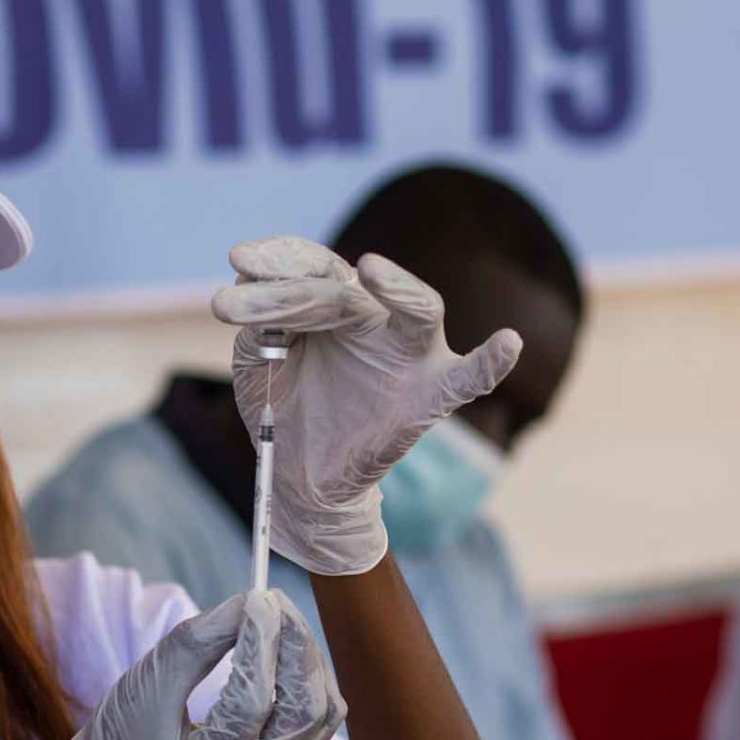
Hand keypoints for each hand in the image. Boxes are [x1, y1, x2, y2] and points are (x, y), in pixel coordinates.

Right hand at [41, 590, 347, 739]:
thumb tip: (249, 602)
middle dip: (297, 650)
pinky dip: (307, 681)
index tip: (257, 598)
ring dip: (307, 661)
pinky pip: (315, 725)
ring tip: (281, 620)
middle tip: (276, 602)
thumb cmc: (125, 735)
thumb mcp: (147, 685)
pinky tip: (285, 652)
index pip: (250, 705)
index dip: (260, 646)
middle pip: (304, 714)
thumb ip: (196, 643)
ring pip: (320, 717)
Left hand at [211, 237, 523, 576]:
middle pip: (347, 289)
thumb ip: (260, 325)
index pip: (315, 268)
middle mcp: (380, 319)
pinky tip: (508, 343)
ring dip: (400, 287)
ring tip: (371, 268)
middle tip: (231, 309)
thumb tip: (253, 283)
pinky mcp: (431, 397)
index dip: (278, 260)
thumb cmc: (285, 408)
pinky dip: (493, 362)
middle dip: (289, 293)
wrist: (299, 478)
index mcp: (338, 303)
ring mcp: (411, 355)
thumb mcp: (258, 361)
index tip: (236, 260)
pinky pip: (472, 379)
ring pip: (422, 309)